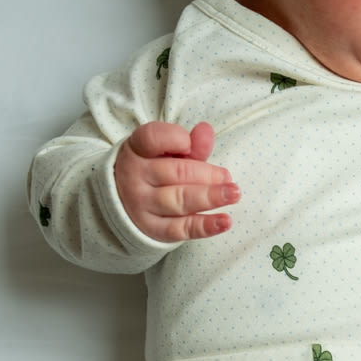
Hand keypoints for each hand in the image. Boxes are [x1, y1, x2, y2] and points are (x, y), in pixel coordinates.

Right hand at [114, 121, 239, 241]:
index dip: (174, 138)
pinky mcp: (154, 229)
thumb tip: (206, 131)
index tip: (189, 143)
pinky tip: (225, 221)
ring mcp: (142, 204)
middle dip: (206, 174)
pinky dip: (206, 226)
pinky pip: (182, 228)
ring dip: (210, 197)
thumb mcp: (167, 153)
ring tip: (234, 194)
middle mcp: (135, 176)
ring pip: (180, 200)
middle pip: (175, 173)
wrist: (126, 203)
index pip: (152, 138)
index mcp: (137, 150)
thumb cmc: (154, 171)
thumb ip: (190, 145)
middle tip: (228, 178)